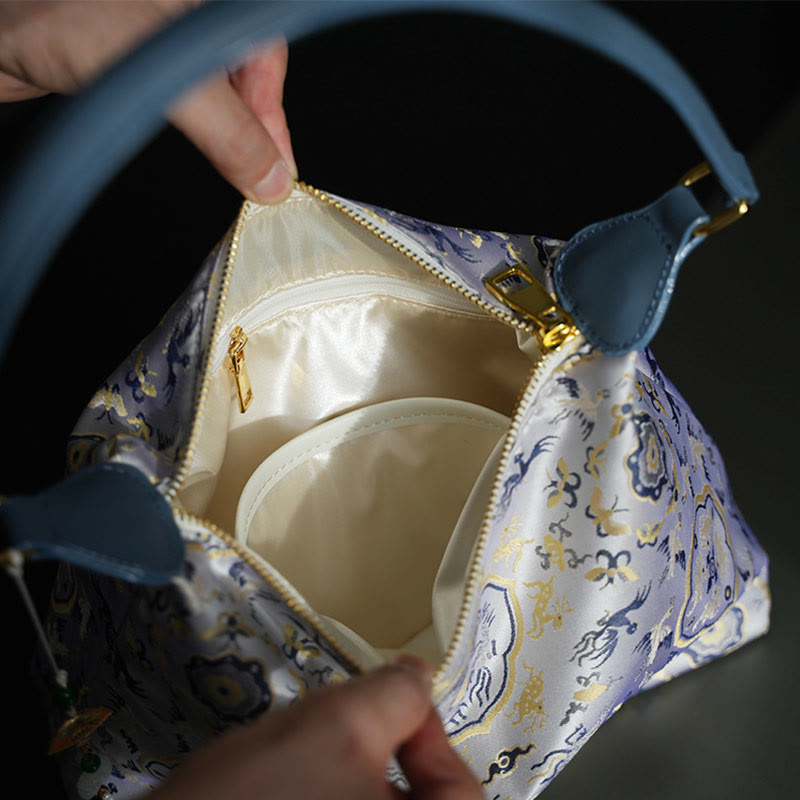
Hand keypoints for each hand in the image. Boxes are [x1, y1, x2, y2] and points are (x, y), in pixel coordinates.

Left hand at [0, 0, 295, 202]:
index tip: (275, 169)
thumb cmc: (55, 13)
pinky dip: (195, 123)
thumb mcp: (165, 78)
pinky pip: (184, 92)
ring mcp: (163, 28)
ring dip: (225, 131)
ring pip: (216, 87)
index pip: (268, 55)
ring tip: (231, 165)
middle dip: (253, 129)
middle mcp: (191, 9)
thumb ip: (228, 130)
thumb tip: (270, 177)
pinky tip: (193, 140)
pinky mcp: (135, 52)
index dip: (275, 116)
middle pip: (247, 74)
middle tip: (255, 177)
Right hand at [152, 656, 482, 799]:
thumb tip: (419, 675)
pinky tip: (282, 777)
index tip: (400, 699)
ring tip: (302, 750)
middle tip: (347, 720)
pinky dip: (323, 789)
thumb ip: (393, 695)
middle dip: (387, 751)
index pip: (460, 794)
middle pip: (414, 799)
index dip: (435, 737)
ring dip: (348, 770)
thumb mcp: (337, 729)